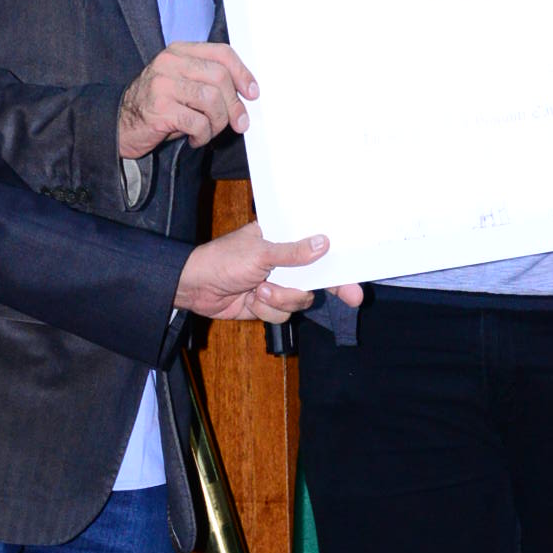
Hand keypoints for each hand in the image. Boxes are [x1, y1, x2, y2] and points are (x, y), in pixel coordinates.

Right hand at [118, 42, 257, 160]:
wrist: (119, 124)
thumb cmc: (158, 106)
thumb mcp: (182, 85)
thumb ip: (209, 82)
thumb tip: (245, 95)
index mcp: (179, 51)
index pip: (221, 53)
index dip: (242, 73)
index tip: (253, 93)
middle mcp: (170, 63)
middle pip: (220, 77)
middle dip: (235, 105)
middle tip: (239, 123)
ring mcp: (163, 84)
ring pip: (211, 100)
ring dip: (218, 122)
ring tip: (209, 132)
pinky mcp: (159, 108)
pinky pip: (197, 122)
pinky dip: (203, 135)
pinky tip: (195, 139)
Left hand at [175, 225, 362, 323]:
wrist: (194, 288)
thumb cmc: (223, 260)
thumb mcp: (260, 253)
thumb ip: (293, 252)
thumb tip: (323, 243)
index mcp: (283, 239)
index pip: (318, 249)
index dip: (339, 262)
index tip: (358, 275)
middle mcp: (284, 261)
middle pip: (318, 278)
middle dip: (325, 288)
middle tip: (352, 298)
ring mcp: (277, 284)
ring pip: (300, 299)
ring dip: (281, 298)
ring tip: (260, 290)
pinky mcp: (268, 304)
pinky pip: (283, 313)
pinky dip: (267, 309)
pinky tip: (252, 299)